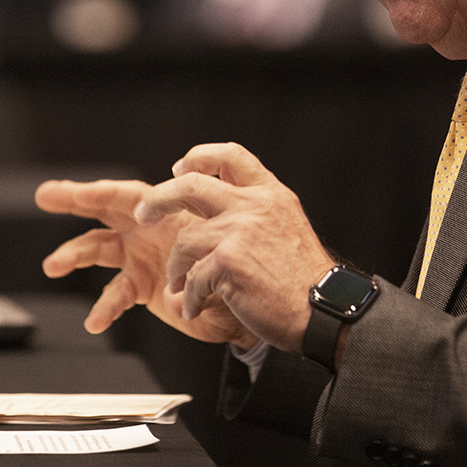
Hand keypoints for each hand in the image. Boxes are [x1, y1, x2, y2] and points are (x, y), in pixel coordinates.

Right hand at [35, 177, 254, 347]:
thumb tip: (181, 255)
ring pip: (98, 249)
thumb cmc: (237, 264)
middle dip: (73, 200)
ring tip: (53, 264)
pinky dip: (104, 307)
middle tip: (45, 195)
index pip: (130, 195)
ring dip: (74, 255)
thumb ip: (200, 246)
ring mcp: (141, 256)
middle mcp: (149, 229)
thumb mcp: (224, 243)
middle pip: (104, 209)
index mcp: (168, 211)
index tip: (79, 193)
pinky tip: (94, 321)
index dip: (104, 192)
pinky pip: (115, 294)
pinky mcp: (141, 285)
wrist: (242, 303)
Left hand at [137, 142, 334, 352]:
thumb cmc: (304, 280)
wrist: (322, 310)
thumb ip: (256, 213)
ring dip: (176, 268)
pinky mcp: (227, 263)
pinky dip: (188, 297)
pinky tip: (192, 307)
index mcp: (270, 194)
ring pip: (184, 240)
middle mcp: (254, 206)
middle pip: (190, 185)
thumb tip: (218, 210)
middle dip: (159, 199)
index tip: (179, 169)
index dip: (199, 157)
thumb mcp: (287, 227)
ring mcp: (239, 232)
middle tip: (144, 214)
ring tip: (178, 287)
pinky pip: (192, 278)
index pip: (230, 156)